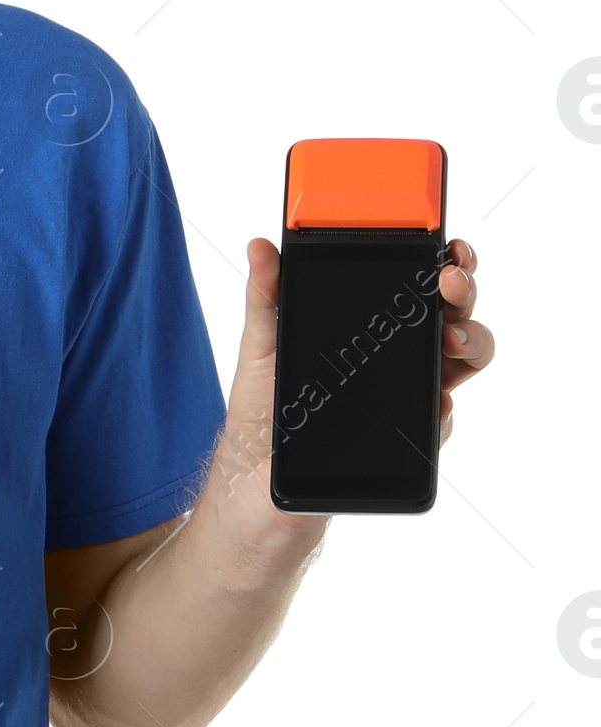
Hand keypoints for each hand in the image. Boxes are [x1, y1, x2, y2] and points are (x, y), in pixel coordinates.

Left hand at [213, 233, 493, 528]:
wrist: (256, 480)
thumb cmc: (261, 411)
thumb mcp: (260, 346)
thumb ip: (266, 296)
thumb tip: (261, 246)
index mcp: (366, 326)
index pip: (414, 283)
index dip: (438, 260)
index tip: (444, 246)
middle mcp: (395, 356)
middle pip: (451, 313)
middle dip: (462, 290)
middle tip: (449, 284)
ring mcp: (407, 396)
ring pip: (463, 359)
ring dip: (470, 341)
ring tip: (450, 338)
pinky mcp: (408, 438)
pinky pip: (440, 420)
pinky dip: (442, 409)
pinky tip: (432, 403)